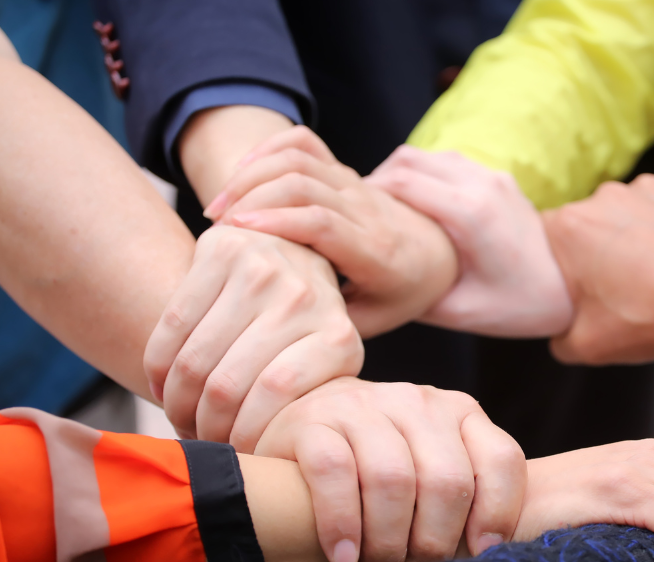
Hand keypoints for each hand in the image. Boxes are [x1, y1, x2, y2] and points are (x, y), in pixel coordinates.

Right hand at [143, 224, 362, 451]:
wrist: (298, 253)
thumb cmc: (306, 334)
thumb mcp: (324, 371)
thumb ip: (310, 409)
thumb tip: (278, 482)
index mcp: (338, 337)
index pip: (275, 397)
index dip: (242, 435)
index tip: (234, 454)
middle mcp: (304, 297)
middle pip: (227, 383)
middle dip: (202, 426)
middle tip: (199, 442)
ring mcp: (263, 267)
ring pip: (194, 359)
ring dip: (175, 403)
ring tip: (180, 420)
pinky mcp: (222, 249)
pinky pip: (172, 325)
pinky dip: (158, 367)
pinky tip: (161, 386)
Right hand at [205, 126, 459, 336]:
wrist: (438, 254)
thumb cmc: (400, 295)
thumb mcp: (373, 320)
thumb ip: (330, 321)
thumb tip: (275, 327)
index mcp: (376, 252)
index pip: (324, 223)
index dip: (277, 221)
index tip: (236, 233)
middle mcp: (366, 210)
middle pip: (303, 184)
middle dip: (251, 198)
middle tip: (215, 228)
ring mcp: (355, 185)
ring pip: (299, 159)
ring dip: (251, 176)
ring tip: (218, 209)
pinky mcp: (344, 171)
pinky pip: (304, 143)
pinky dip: (267, 150)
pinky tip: (240, 176)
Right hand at [255, 377, 525, 561]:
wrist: (299, 443)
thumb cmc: (380, 479)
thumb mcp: (432, 475)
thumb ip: (469, 501)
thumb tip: (496, 557)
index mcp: (460, 412)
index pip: (501, 460)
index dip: (498, 514)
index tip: (480, 556)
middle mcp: (417, 401)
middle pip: (447, 479)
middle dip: (436, 540)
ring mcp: (363, 404)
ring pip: (392, 479)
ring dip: (387, 542)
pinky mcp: (312, 418)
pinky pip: (334, 473)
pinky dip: (341, 524)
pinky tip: (344, 557)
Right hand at [367, 146, 572, 337]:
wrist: (574, 284)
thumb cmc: (518, 306)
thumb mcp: (459, 312)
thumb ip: (411, 295)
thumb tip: (364, 288)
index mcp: (470, 214)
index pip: (398, 184)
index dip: (360, 195)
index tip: (336, 214)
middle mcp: (481, 183)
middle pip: (406, 161)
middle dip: (371, 183)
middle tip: (349, 211)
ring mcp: (491, 175)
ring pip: (424, 156)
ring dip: (395, 175)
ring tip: (376, 208)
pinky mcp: (497, 176)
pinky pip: (444, 162)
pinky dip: (419, 175)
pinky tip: (410, 206)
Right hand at [543, 172, 653, 364]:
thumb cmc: (653, 316)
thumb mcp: (586, 345)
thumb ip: (557, 336)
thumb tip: (560, 330)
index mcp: (567, 228)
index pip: (540, 240)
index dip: (553, 266)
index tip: (569, 286)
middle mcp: (601, 197)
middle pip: (585, 225)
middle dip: (595, 252)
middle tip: (617, 288)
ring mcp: (645, 187)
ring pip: (626, 214)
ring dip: (633, 238)